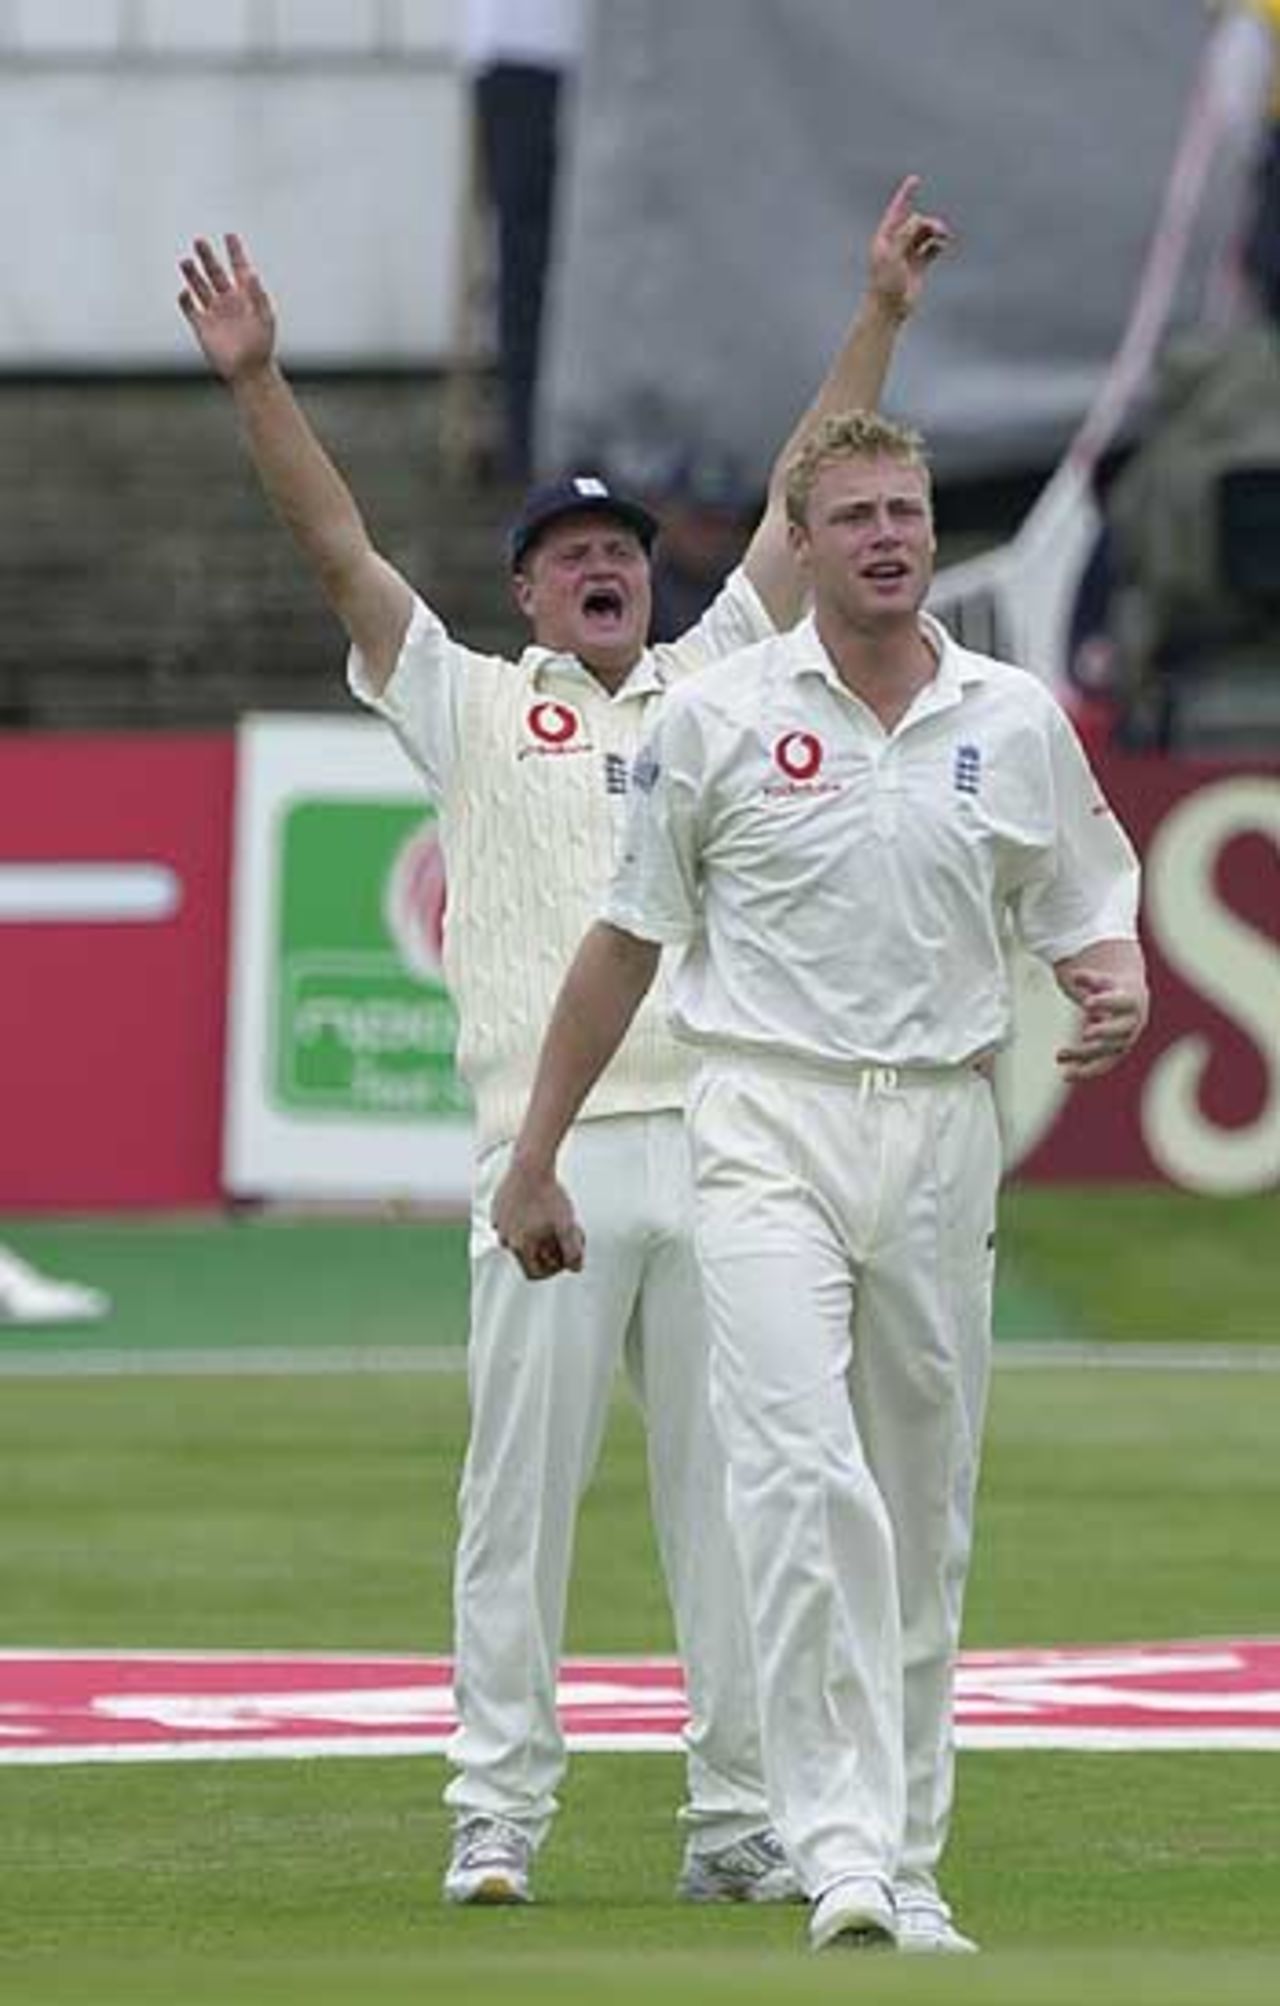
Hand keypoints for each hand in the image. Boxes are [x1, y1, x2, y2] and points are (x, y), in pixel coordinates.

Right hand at [177, 233, 275, 383]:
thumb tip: (252, 273)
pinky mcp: (202, 327)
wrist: (249, 371)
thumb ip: (258, 294)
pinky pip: (190, 309)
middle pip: (215, 273)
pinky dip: (185, 300)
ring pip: (200, 287)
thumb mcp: (265, 317)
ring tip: (186, 261)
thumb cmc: (261, 345)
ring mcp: (214, 313)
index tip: (230, 235)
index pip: (239, 268)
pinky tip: (184, 292)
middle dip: (207, 257)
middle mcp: (228, 301)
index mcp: (245, 296)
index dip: (235, 252)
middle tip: (199, 242)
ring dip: (192, 275)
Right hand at [492, 1157, 585, 1281]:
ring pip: (519, 1238)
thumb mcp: (567, 1226)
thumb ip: (573, 1251)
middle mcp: (504, 1238)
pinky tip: (537, 1205)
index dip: (552, 1271)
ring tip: (551, 1218)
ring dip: (534, 1234)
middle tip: (561, 1234)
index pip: (533, 1273)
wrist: (530, 1165)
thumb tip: (575, 1269)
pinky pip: (510, 1221)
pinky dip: (524, 1219)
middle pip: (527, 1256)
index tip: (564, 1257)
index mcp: (520, 1247)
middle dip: (546, 1250)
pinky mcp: (496, 1207)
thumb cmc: (550, 1196)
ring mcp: (498, 1222)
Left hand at [867, 174, 950, 321]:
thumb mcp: (892, 255)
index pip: (897, 210)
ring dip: (936, 232)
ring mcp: (908, 254)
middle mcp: (897, 243)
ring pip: (926, 234)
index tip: (914, 179)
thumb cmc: (885, 283)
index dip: (905, 194)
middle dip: (929, 223)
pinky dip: (939, 244)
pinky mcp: (919, 267)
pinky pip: (932, 248)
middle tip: (939, 230)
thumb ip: (904, 234)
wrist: (889, 310)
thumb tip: (919, 219)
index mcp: (885, 238)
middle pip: (917, 222)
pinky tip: (943, 245)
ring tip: (944, 237)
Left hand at [1056, 969, 1148, 1080]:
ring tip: (1059, 1055)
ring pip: (1106, 1052)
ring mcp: (1123, 1041)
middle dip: (1104, 1032)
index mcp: (1131, 1001)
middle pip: (1119, 1031)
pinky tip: (1065, 1074)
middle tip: (1086, 1032)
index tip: (1087, 1003)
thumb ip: (1089, 979)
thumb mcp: (1102, 979)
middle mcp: (1131, 1024)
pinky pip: (1100, 1065)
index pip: (1121, 1002)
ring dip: (1083, 1055)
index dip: (1105, 1003)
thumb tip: (1074, 976)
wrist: (1131, 1002)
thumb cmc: (1114, 987)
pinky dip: (1083, 1069)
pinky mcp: (1114, 1054)